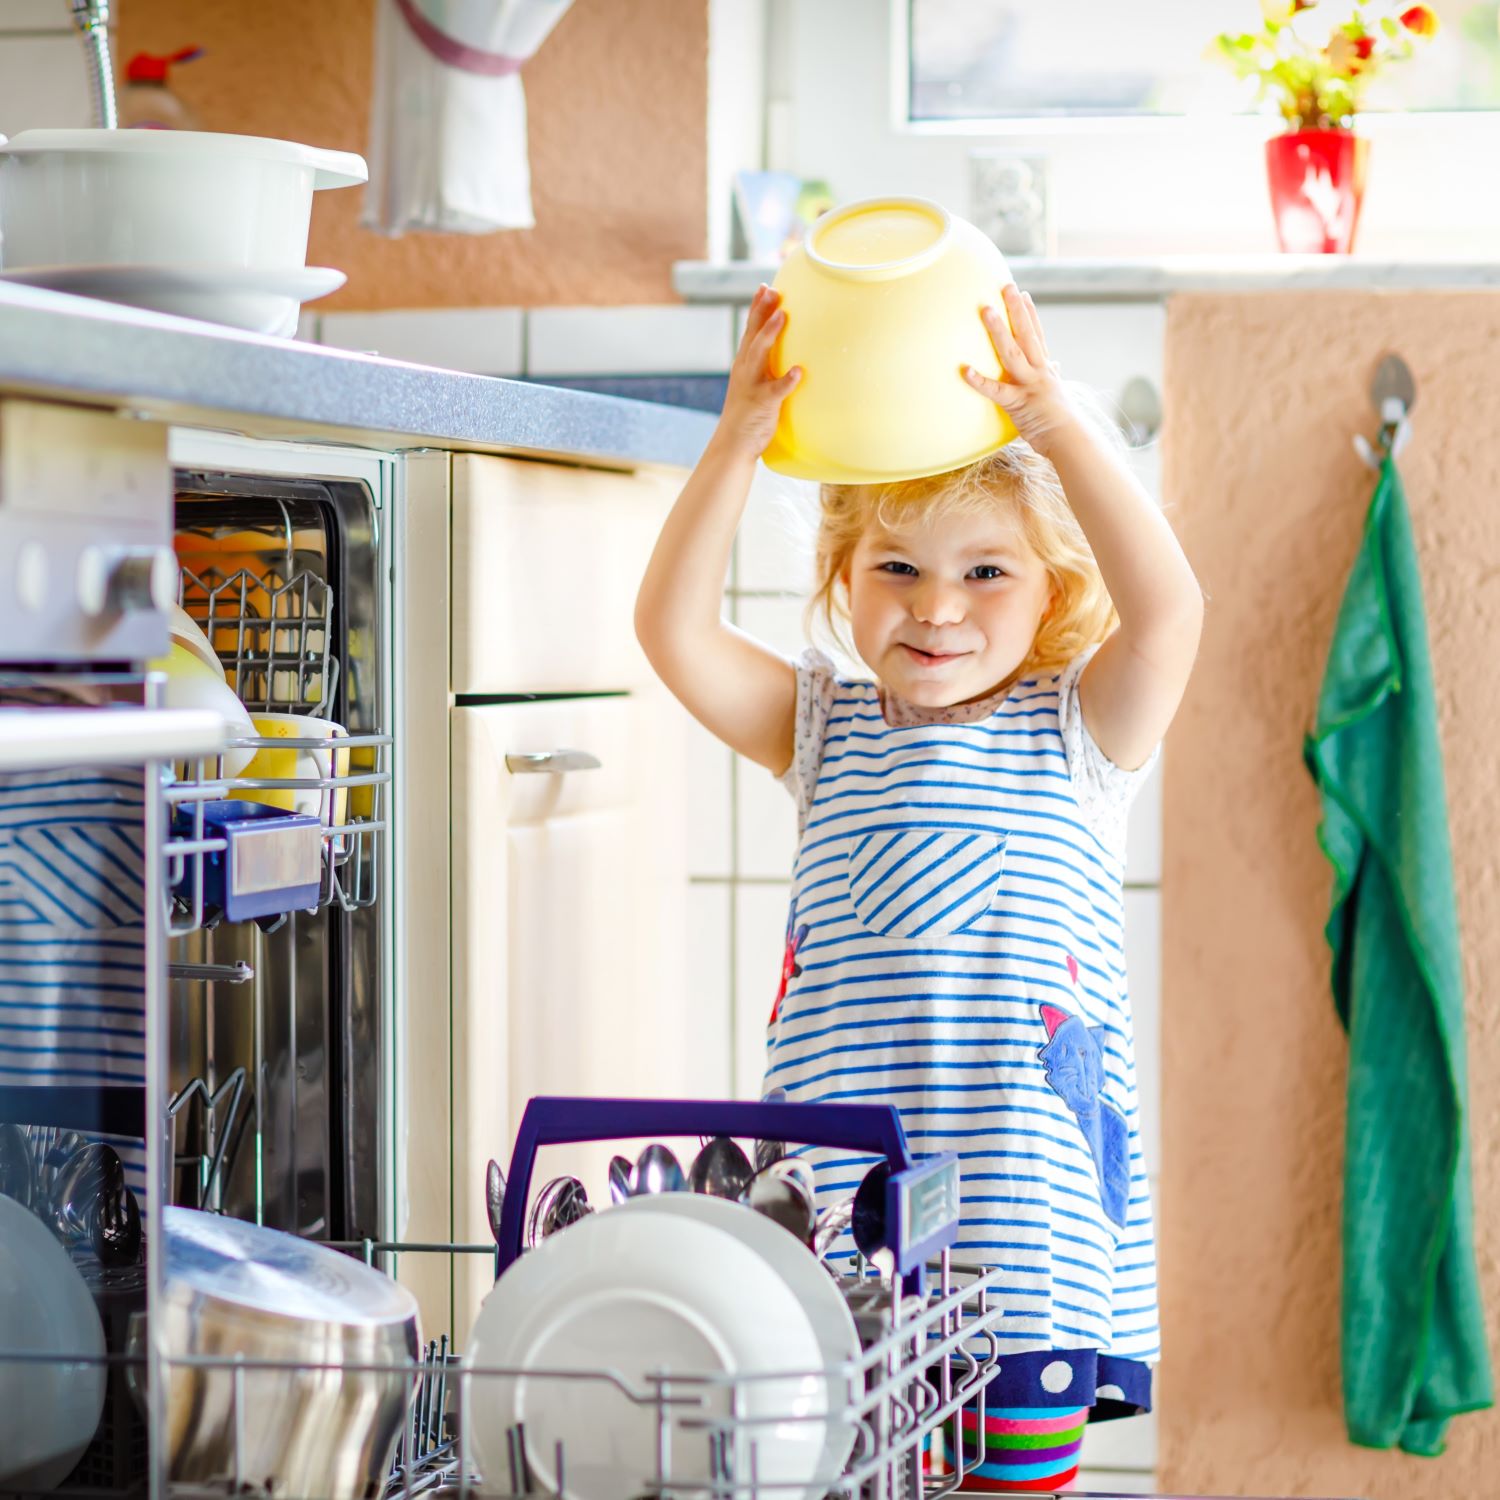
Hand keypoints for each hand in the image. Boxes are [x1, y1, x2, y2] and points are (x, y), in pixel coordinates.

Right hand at [715, 284, 801, 459]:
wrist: (733, 443)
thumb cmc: (748, 413)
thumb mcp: (755, 384)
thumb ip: (767, 367)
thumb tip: (789, 354)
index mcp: (745, 363)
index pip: (750, 330)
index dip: (757, 308)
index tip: (765, 287)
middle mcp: (746, 369)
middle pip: (753, 334)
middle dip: (762, 311)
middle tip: (773, 290)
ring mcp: (753, 385)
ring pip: (760, 354)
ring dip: (770, 334)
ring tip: (783, 315)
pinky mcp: (763, 403)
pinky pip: (777, 390)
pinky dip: (787, 380)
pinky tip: (798, 371)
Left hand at [963, 283, 1080, 456]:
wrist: (1070, 439)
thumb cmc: (1061, 420)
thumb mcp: (1057, 392)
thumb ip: (1052, 375)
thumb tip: (1055, 364)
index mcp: (1046, 369)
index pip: (1038, 336)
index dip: (1031, 315)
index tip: (1024, 295)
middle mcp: (1039, 371)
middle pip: (1026, 335)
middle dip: (1016, 310)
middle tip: (1007, 286)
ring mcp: (1029, 385)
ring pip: (1012, 353)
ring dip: (999, 331)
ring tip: (986, 310)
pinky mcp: (1018, 404)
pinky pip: (995, 390)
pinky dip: (979, 381)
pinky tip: (964, 370)